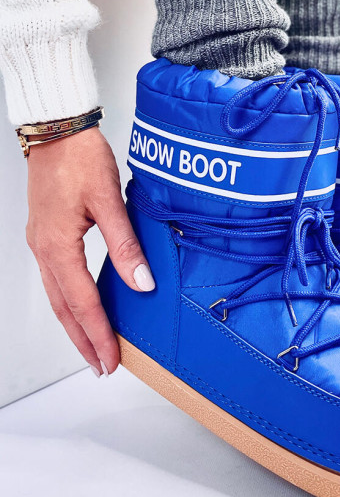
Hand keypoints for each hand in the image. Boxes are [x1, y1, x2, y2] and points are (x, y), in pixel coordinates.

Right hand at [25, 126, 154, 376]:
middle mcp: (44, 249)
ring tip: (91, 345)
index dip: (98, 334)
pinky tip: (81, 305)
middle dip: (83, 340)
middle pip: (64, 308)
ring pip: (57, 295)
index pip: (83, 303)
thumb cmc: (79, 158)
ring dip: (74, 323)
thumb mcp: (108, 201)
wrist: (57, 130)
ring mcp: (41, 242)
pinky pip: (56, 278)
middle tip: (100, 366)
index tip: (111, 359)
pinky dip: (69, 300)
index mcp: (57, 246)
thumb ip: (124, 246)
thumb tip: (141, 283)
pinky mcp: (46, 234)